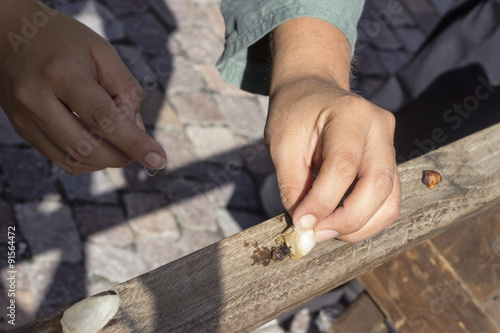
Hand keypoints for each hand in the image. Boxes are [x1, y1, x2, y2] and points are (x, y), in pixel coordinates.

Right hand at [0, 0, 165, 174]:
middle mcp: (36, 99)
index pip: (103, 119)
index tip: (159, 159)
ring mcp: (25, 118)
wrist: (10, 32)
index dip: (134, 143)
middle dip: (122, 155)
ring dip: (105, 160)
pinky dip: (87, 159)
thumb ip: (126, 91)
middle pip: (87, 147)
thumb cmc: (64, 40)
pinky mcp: (21, 129)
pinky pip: (60, 159)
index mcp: (61, 73)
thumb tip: (137, 131)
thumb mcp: (103, 52)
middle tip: (139, 149)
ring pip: (74, 161)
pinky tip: (97, 141)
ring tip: (117, 140)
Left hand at [266, 18, 400, 241]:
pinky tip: (339, 223)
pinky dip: (366, 220)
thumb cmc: (295, 113)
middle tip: (316, 233)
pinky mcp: (389, 162)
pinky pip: (388, 200)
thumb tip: (304, 226)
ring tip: (326, 231)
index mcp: (350, 113)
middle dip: (347, 220)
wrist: (313, 91)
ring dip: (359, 226)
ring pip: (389, 199)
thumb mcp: (281, 143)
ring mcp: (389, 145)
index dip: (322, 202)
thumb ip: (293, 184)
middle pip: (378, 185)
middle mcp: (379, 127)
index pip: (343, 166)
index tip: (301, 223)